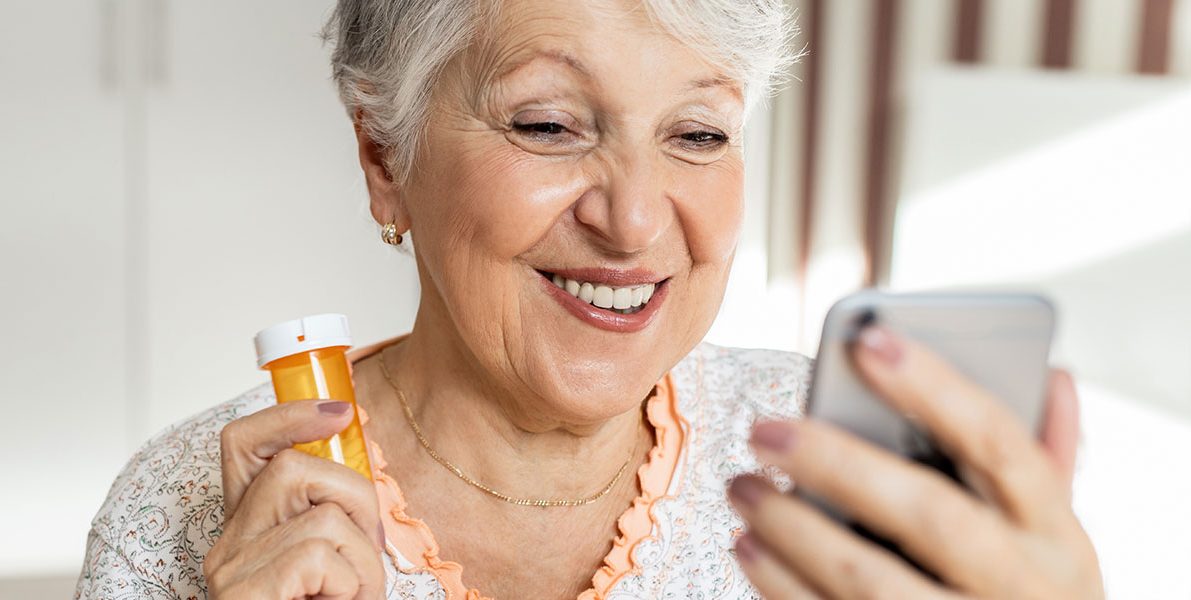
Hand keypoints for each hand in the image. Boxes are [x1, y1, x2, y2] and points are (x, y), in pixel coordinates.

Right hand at [203, 400, 385, 598]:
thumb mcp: (332, 564)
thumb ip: (335, 521)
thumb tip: (369, 479)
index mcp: (248, 529)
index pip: (245, 446)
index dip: (289, 416)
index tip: (339, 413)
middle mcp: (230, 544)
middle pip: (291, 468)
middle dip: (355, 495)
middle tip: (372, 546)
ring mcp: (232, 568)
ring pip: (324, 516)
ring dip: (364, 557)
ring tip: (357, 593)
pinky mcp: (242, 592)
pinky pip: (319, 555)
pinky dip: (351, 582)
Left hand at [728, 326, 1102, 598]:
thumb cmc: (1026, 592)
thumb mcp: (1053, 536)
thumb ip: (1045, 458)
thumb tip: (1050, 371)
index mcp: (1056, 532)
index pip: (999, 442)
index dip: (935, 387)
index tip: (866, 340)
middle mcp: (1022, 583)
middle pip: (928, 513)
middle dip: (837, 465)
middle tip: (764, 430)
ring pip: (872, 582)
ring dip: (794, 530)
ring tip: (741, 488)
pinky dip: (782, 586)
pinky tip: (748, 548)